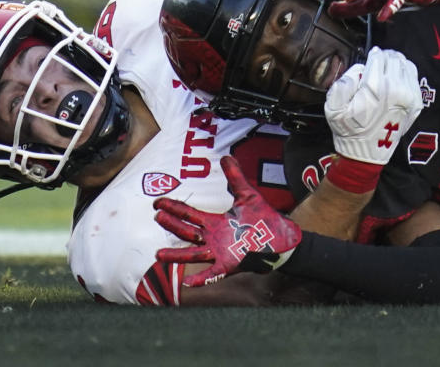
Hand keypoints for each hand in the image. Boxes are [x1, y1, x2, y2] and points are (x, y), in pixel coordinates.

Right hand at [154, 156, 301, 286]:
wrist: (281, 238)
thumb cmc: (263, 219)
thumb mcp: (247, 195)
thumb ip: (236, 177)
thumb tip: (226, 156)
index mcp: (214, 223)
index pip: (189, 214)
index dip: (173, 208)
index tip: (157, 204)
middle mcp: (213, 238)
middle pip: (187, 232)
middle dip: (172, 225)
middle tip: (157, 217)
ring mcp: (219, 253)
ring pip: (194, 254)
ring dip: (176, 255)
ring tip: (158, 254)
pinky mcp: (230, 265)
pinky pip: (213, 273)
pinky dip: (201, 278)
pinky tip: (189, 282)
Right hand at [325, 46, 422, 163]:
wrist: (366, 152)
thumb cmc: (349, 129)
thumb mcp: (333, 106)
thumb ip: (344, 81)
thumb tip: (361, 68)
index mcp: (376, 86)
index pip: (379, 57)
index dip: (373, 55)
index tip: (370, 57)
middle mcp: (396, 88)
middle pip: (394, 59)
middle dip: (385, 57)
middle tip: (379, 62)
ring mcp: (409, 96)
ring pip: (406, 65)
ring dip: (396, 63)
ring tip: (388, 67)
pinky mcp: (416, 104)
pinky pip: (414, 78)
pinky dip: (406, 73)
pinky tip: (398, 78)